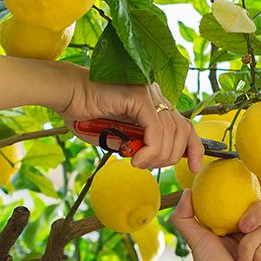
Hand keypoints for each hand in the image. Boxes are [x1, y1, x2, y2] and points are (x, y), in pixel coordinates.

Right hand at [58, 73, 203, 170]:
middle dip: (170, 157)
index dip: (193, 148)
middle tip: (148, 166)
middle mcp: (156, 95)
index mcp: (154, 103)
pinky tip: (136, 159)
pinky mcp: (139, 96)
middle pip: (182, 131)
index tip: (193, 167)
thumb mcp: (117, 138)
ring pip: (170, 133)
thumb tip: (151, 159)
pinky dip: (150, 149)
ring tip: (138, 163)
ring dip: (157, 156)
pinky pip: (156, 129)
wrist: (66, 95)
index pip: (185, 125)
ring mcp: (149, 93)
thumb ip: (136, 145)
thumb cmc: (85, 115)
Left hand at [170, 188, 260, 260]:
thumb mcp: (196, 240)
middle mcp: (255, 233)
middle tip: (242, 225)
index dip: (256, 185)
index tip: (257, 176)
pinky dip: (259, 255)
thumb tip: (187, 192)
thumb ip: (185, 216)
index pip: (250, 200)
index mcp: (237, 226)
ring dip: (249, 245)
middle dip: (256, 211)